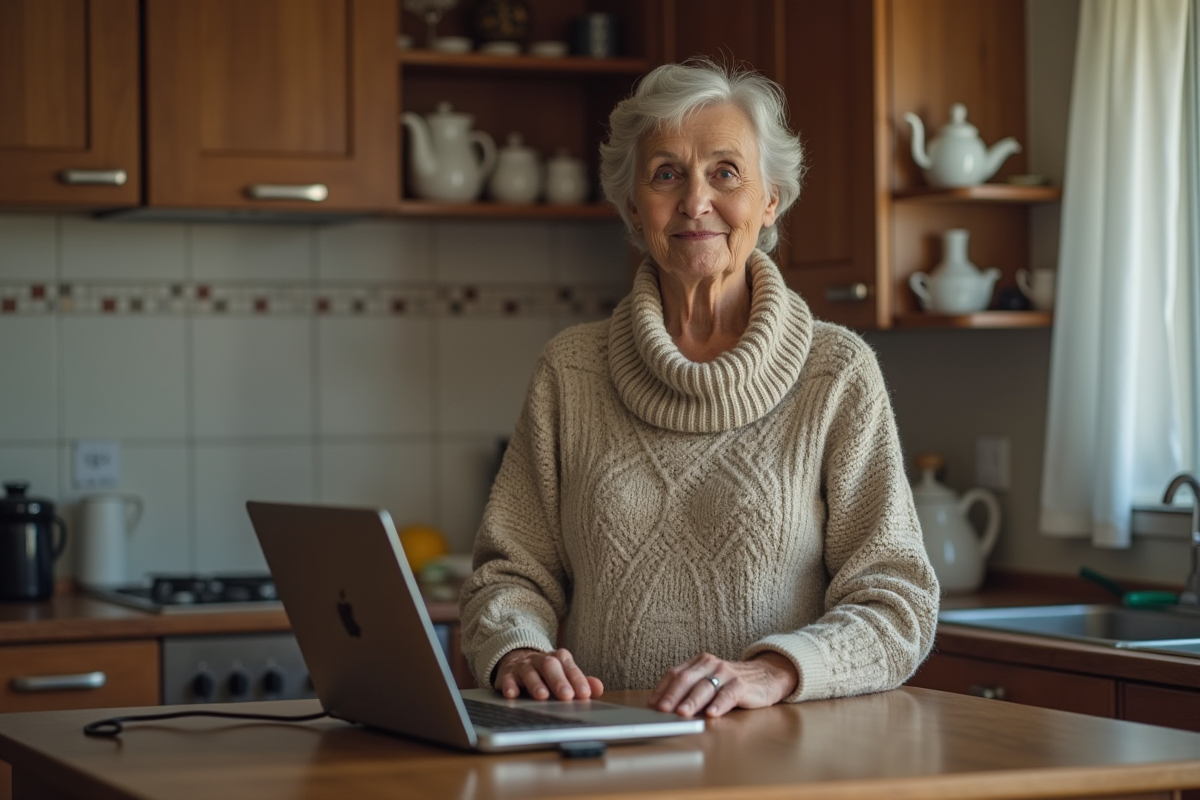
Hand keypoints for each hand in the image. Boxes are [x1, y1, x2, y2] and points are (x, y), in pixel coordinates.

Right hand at [494, 648, 604, 700]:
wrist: (517, 660)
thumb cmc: (547, 673)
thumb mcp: (565, 674)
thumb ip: (581, 682)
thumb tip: (599, 689)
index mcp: (559, 659)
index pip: (570, 668)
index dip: (578, 680)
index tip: (584, 694)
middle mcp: (542, 660)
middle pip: (550, 666)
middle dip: (559, 681)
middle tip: (566, 696)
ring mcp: (524, 666)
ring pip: (530, 672)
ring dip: (536, 684)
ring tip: (542, 696)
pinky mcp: (507, 674)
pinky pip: (507, 678)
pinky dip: (509, 686)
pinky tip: (512, 694)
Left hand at [648, 651, 797, 717]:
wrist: (766, 675)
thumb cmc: (731, 682)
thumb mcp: (708, 681)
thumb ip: (689, 689)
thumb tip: (663, 707)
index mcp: (699, 662)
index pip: (675, 673)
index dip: (662, 689)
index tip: (652, 704)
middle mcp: (711, 664)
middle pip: (686, 679)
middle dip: (672, 696)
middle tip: (662, 710)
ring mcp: (726, 673)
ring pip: (705, 687)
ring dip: (692, 701)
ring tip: (682, 713)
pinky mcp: (742, 685)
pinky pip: (728, 694)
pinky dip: (719, 704)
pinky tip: (712, 714)